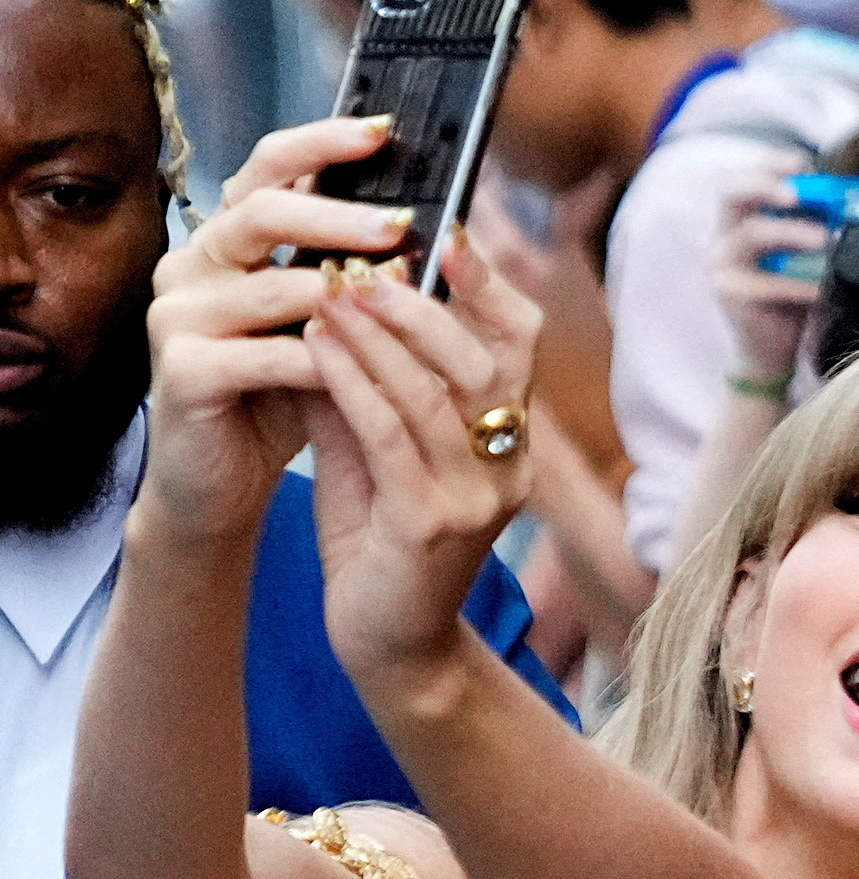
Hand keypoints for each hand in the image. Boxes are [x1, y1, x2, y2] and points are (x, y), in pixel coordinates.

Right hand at [141, 116, 411, 543]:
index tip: (384, 131)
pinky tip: (369, 366)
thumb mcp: (323, 324)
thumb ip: (349, 273)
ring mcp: (179, 314)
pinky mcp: (182, 371)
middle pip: (263, 212)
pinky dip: (325, 360)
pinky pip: (266, 356)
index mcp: (228, 239)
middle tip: (404, 224)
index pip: (268, 167)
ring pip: (271, 287)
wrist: (220, 479)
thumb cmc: (282, 393)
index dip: (322, 144)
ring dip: (346, 293)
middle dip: (340, 215)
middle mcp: (193, 263)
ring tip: (406, 295)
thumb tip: (428, 222)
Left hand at [300, 227, 541, 687]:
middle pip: (484, 359)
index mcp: (510, 443)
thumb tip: (334, 300)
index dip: (490, 284)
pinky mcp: (432, 526)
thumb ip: (370, 384)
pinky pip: (391, 436)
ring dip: (379, 334)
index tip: (447, 231)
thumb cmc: (385, 545)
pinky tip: (317, 349)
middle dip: (424, 302)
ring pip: (434, 393)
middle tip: (367, 261)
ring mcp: (477, 499)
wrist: (392, 647)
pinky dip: (354, 384)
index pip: (520, 344)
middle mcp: (509, 467)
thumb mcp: (382, 450)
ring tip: (330, 292)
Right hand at [714, 153, 821, 384]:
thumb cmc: (791, 295)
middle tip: (798, 193)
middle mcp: (721, 236)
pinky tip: (824, 287)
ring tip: (826, 240)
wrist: (771, 350)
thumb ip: (818, 225)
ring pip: (752, 233)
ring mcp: (722, 265)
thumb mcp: (803, 255)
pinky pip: (769, 282)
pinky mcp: (732, 294)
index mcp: (736, 219)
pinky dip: (801, 282)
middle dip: (765, 183)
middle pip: (730, 191)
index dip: (769, 163)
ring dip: (793, 232)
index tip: (804, 163)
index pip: (741, 175)